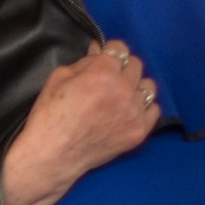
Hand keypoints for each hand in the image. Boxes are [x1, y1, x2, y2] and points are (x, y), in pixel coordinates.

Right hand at [1, 41, 160, 204]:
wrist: (53, 155)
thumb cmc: (50, 116)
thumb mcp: (59, 78)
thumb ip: (84, 61)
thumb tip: (99, 50)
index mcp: (102, 74)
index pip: (120, 49)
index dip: (110, 52)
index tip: (105, 59)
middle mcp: (123, 91)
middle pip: (136, 65)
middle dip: (122, 68)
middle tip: (109, 79)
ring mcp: (134, 113)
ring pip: (148, 86)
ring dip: (135, 87)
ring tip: (120, 96)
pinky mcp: (139, 132)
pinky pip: (154, 110)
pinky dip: (144, 108)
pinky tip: (129, 111)